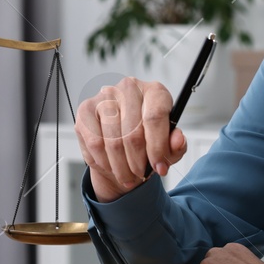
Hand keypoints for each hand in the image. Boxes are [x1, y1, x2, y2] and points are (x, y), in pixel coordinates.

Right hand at [74, 76, 186, 203]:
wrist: (121, 141)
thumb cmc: (147, 141)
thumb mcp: (167, 146)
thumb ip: (176, 145)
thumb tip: (178, 141)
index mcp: (154, 91)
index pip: (155, 117)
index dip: (157, 147)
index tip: (159, 167)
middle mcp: (128, 87)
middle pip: (133, 132)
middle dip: (138, 162)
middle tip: (141, 174)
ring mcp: (105, 96)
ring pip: (113, 141)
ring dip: (121, 166)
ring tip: (128, 176)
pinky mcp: (85, 109)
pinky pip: (94, 142)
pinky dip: (104, 161)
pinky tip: (111, 166)